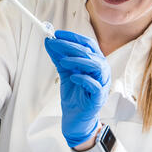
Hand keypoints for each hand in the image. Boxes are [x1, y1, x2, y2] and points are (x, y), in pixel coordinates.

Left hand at [44, 30, 108, 147]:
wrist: (75, 118)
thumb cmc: (74, 95)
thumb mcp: (64, 73)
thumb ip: (59, 57)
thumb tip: (49, 41)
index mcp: (94, 62)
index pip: (88, 44)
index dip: (73, 37)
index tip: (57, 34)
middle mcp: (101, 71)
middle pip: (90, 52)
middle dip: (71, 46)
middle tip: (56, 43)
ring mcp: (102, 84)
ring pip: (96, 65)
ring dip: (79, 60)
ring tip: (64, 61)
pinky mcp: (98, 97)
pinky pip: (95, 85)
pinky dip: (84, 79)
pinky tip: (73, 77)